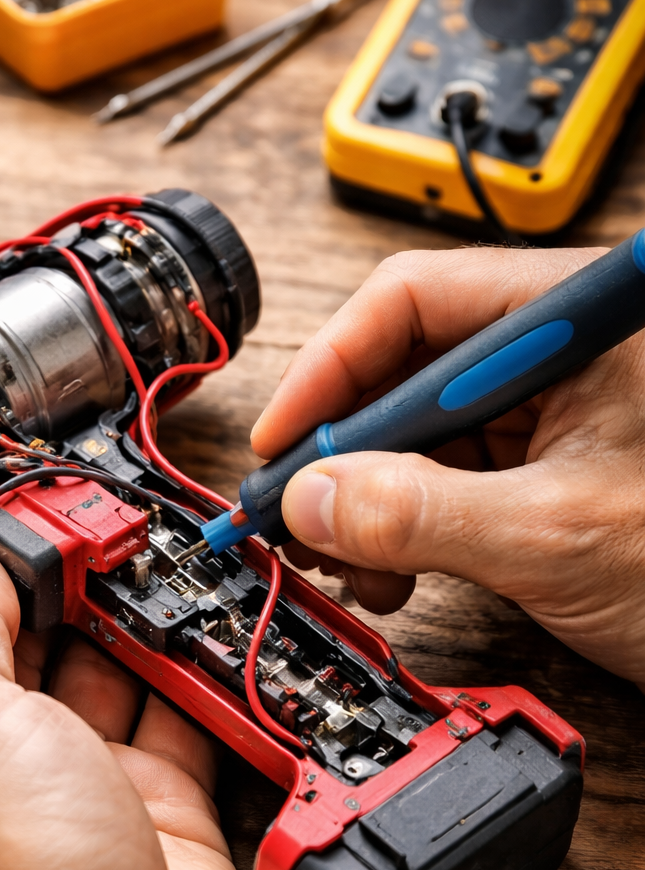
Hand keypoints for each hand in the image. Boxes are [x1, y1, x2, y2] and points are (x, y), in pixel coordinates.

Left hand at [0, 546, 269, 869]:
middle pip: (36, 643)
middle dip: (69, 581)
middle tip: (109, 523)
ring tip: (163, 559)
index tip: (23, 507)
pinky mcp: (163, 813)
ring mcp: (85, 788)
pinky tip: (208, 632)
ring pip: (114, 676)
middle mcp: (2, 764)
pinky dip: (199, 678)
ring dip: (137, 621)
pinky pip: (184, 722)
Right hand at [251, 244, 644, 689]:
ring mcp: (567, 406)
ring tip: (354, 563)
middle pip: (413, 367)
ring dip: (374, 498)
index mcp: (586, 318)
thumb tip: (311, 500)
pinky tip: (397, 568)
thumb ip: (419, 514)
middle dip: (347, 452)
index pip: (418, 301)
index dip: (331, 369)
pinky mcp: (562, 460)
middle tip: (299, 515)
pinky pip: (458, 472)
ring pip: (429, 427)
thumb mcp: (556, 537)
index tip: (284, 442)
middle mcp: (570, 348)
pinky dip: (413, 521)